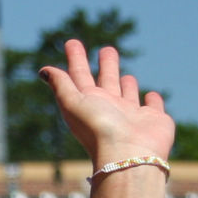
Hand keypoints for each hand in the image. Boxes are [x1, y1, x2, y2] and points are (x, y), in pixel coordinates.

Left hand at [39, 40, 174, 165]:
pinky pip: (153, 106)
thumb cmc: (99, 129)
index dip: (76, 58)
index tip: (72, 42)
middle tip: (106, 49)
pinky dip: (153, 100)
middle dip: (106, 65)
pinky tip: (151, 96)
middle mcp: (109, 107)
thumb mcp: (73, 102)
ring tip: (126, 75)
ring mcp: (131, 114)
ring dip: (127, 84)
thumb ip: (61, 84)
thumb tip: (43, 70)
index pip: (80, 75)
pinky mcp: (154, 119)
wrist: (128, 156)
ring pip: (128, 93)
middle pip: (107, 80)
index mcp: (89, 102)